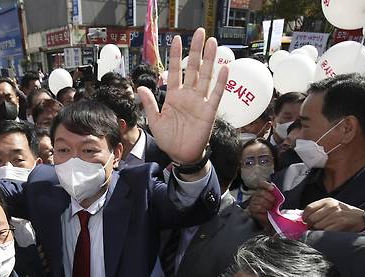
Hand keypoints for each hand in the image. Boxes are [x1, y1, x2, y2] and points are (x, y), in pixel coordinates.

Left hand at [139, 28, 228, 164]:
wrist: (180, 155)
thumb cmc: (168, 139)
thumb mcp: (154, 120)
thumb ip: (150, 103)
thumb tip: (140, 87)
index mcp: (174, 96)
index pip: (175, 71)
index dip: (176, 56)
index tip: (177, 40)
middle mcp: (188, 96)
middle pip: (193, 68)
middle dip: (196, 51)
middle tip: (200, 33)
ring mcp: (199, 102)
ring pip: (205, 77)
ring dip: (209, 60)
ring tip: (212, 43)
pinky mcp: (209, 112)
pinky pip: (216, 95)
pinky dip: (220, 82)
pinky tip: (224, 69)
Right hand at [247, 181, 275, 227]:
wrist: (269, 219)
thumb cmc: (272, 209)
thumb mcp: (276, 201)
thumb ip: (276, 195)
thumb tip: (276, 191)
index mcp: (262, 191)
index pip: (261, 184)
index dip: (266, 185)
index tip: (272, 188)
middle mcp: (256, 195)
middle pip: (261, 192)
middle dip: (269, 197)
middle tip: (273, 202)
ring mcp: (253, 202)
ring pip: (260, 200)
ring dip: (267, 205)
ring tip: (270, 208)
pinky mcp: (251, 209)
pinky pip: (258, 207)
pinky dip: (264, 210)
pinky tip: (266, 211)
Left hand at [302, 198, 364, 231]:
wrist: (361, 218)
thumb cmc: (343, 213)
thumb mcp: (331, 207)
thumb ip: (318, 210)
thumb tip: (303, 217)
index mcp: (328, 201)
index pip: (309, 208)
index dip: (305, 216)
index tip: (305, 221)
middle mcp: (332, 206)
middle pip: (311, 218)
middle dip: (311, 225)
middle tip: (314, 227)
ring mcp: (336, 215)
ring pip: (317, 226)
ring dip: (318, 230)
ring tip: (323, 229)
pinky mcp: (341, 224)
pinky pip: (325, 231)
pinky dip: (324, 234)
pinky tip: (328, 232)